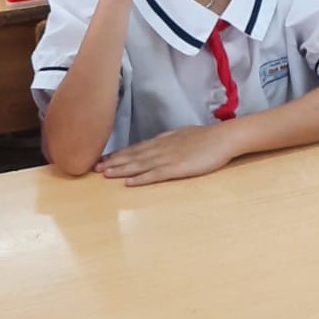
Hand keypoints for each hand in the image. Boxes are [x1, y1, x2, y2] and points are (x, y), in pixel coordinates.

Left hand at [95, 123, 233, 186]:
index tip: (103, 160)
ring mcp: (168, 158)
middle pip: (133, 156)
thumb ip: (168, 140)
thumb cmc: (206, 138)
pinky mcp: (177, 169)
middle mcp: (161, 148)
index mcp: (163, 141)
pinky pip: (155, 175)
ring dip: (121, 170)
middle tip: (95, 169)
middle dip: (113, 163)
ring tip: (105, 175)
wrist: (222, 138)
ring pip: (140, 165)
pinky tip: (129, 183)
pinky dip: (141, 179)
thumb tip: (156, 144)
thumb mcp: (183, 135)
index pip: (136, 148)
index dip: (119, 155)